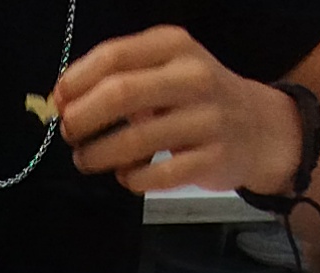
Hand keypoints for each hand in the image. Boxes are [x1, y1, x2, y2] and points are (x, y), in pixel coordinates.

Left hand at [53, 25, 301, 193]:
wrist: (260, 128)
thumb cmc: (197, 98)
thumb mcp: (166, 69)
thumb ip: (120, 77)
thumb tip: (62, 100)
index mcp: (174, 46)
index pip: (113, 56)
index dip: (76, 81)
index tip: (59, 101)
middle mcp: (193, 77)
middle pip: (120, 94)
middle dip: (83, 118)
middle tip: (69, 133)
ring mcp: (207, 119)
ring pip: (135, 140)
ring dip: (98, 155)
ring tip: (86, 160)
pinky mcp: (213, 158)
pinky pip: (158, 176)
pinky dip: (132, 179)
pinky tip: (127, 175)